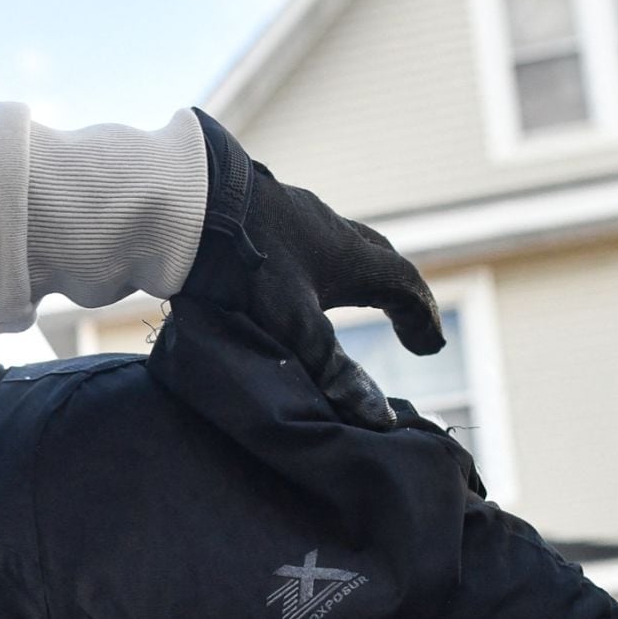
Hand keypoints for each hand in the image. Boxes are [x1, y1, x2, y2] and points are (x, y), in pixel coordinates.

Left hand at [179, 109, 441, 428]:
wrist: (187, 199)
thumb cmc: (244, 262)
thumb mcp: (291, 324)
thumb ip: (332, 369)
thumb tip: (380, 418)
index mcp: (349, 255)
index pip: (403, 284)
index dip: (422, 317)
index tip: (430, 346)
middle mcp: (329, 229)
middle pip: (380, 257)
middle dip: (398, 291)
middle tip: (405, 319)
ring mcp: (294, 214)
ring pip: (340, 245)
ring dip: (356, 274)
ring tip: (350, 300)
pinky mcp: (260, 211)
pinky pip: (305, 238)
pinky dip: (318, 262)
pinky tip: (289, 274)